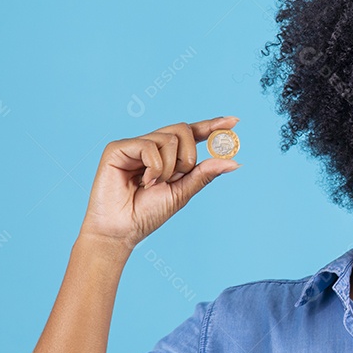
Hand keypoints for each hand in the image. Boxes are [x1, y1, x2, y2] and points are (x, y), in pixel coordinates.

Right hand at [77, 116, 239, 249]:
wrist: (122, 230)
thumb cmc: (148, 213)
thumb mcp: (182, 192)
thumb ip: (204, 174)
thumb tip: (234, 162)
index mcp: (168, 156)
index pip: (192, 134)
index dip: (211, 125)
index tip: (234, 122)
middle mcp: (152, 146)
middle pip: (183, 129)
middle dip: (188, 155)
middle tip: (178, 175)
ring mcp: (135, 145)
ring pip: (168, 137)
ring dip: (169, 167)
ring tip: (153, 184)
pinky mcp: (118, 148)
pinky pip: (148, 145)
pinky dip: (154, 166)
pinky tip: (144, 181)